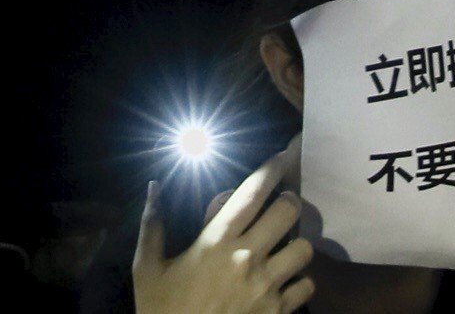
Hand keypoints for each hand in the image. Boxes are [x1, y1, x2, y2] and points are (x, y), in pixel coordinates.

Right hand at [133, 150, 315, 313]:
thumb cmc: (162, 310)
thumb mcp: (147, 268)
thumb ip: (152, 225)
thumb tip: (153, 187)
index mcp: (216, 241)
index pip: (252, 193)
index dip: (271, 169)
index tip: (281, 157)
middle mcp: (247, 258)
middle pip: (288, 212)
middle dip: (289, 201)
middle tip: (283, 204)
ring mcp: (267, 287)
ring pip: (304, 248)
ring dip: (297, 243)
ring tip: (286, 245)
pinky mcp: (278, 313)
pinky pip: (307, 286)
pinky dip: (301, 281)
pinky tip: (288, 281)